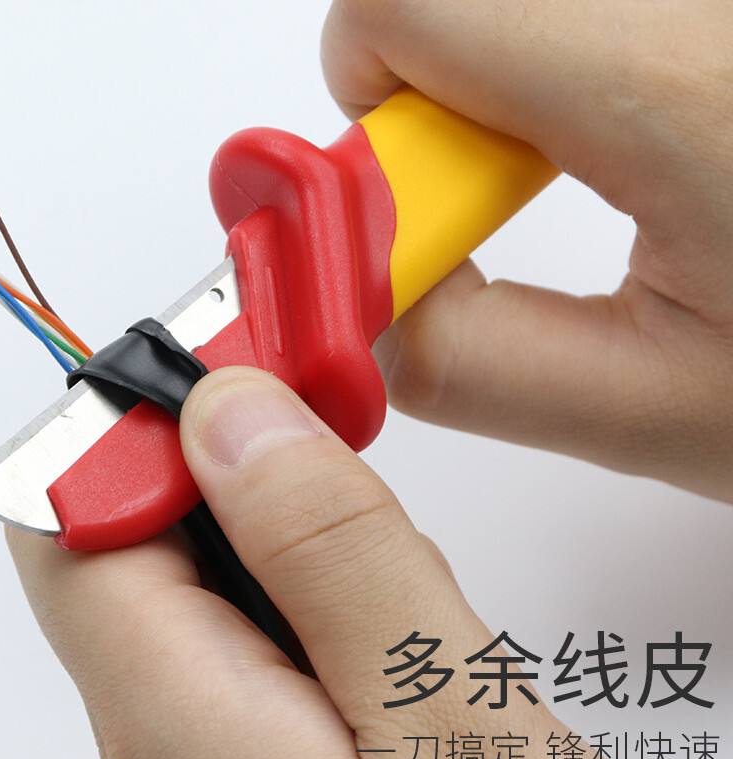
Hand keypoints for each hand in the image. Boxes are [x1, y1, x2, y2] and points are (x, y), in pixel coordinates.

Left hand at [7, 367, 639, 758]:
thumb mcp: (453, 717)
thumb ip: (334, 556)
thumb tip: (234, 416)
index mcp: (179, 739)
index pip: (75, 530)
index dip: (143, 426)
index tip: (238, 366)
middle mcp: (153, 757)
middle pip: (133, 547)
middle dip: (232, 473)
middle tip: (339, 454)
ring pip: (196, 581)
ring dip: (281, 533)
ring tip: (383, 568)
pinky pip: (236, 632)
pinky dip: (298, 588)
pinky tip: (376, 626)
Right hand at [322, 0, 732, 502]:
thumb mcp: (649, 414)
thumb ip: (462, 360)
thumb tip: (363, 303)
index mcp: (688, 88)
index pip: (402, 4)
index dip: (367, 107)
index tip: (420, 199)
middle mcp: (712, 2)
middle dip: (444, 97)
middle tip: (522, 184)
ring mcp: (714, 4)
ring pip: (535, 1)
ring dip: (519, 78)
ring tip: (611, 164)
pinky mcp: (713, 16)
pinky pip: (600, 11)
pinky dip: (577, 55)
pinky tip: (654, 128)